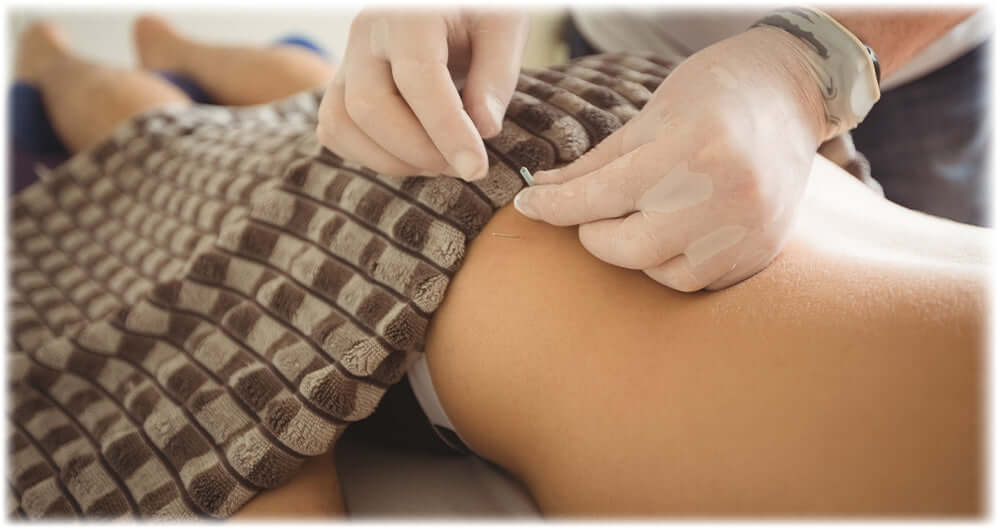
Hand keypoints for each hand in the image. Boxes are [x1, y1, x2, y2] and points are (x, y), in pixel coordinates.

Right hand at [316, 8, 528, 180]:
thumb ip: (496, 77)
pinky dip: (369, 155)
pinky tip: (412, 156)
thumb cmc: (478, 12)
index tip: (476, 168)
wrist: (441, 3)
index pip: (419, 78)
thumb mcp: (504, 28)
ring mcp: (347, 60)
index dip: (447, 131)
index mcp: (409, 14)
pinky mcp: (341, 84)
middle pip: (370, 107)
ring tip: (439, 162)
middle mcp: (366, 34)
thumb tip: (484, 130)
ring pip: (343, 124)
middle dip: (419, 151)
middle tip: (462, 166)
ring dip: (392, 160)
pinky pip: (335, 130)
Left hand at [512, 27, 827, 290]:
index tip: (528, 205)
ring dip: (636, 255)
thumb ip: (594, 164)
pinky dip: (674, 264)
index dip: (554, 205)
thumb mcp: (649, 116)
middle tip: (592, 216)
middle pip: (629, 248)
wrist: (793, 92)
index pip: (601, 195)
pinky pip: (701, 281)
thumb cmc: (713, 93)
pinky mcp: (763, 249)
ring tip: (642, 218)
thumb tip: (541, 189)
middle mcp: (725, 193)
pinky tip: (674, 233)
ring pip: (664, 273)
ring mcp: (749, 227)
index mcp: (690, 149)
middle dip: (595, 235)